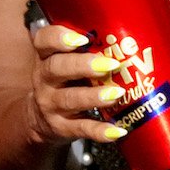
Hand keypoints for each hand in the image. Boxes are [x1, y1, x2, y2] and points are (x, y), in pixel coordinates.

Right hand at [26, 24, 127, 145]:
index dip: (59, 38)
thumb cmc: (65, 81)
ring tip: (117, 94)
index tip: (82, 38)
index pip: (43, 41)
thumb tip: (130, 39)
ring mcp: (51, 105)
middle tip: (110, 65)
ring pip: (69, 99)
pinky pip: (81, 129)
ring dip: (94, 96)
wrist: (40, 119)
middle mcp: (44, 79)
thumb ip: (88, 49)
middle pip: (57, 68)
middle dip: (84, 65)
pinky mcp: (61, 128)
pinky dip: (100, 131)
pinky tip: (117, 131)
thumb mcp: (66, 62)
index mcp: (46, 57)